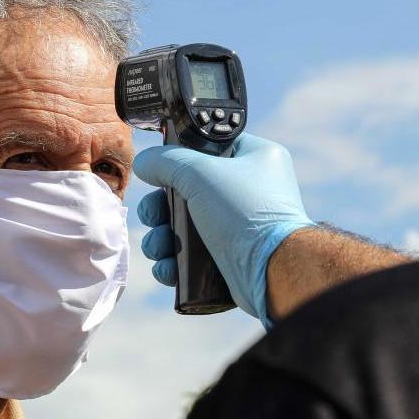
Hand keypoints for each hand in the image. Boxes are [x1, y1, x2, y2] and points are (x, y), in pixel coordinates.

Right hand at [133, 134, 314, 326]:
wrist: (273, 270)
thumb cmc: (245, 212)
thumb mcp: (200, 173)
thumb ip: (167, 161)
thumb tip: (145, 163)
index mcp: (255, 159)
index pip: (209, 148)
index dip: (181, 159)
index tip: (162, 171)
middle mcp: (249, 191)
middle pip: (187, 191)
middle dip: (161, 209)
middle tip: (155, 217)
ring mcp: (239, 227)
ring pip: (184, 227)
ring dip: (161, 238)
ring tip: (160, 248)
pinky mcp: (230, 259)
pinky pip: (191, 256)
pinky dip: (174, 262)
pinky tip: (168, 268)